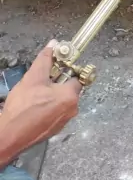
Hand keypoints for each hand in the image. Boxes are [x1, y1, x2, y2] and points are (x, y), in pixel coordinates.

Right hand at [0, 42, 80, 164]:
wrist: (9, 135)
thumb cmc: (23, 106)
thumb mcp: (33, 78)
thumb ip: (45, 60)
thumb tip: (53, 44)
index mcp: (71, 97)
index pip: (76, 77)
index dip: (65, 70)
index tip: (55, 68)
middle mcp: (72, 110)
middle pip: (68, 90)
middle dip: (56, 84)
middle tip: (40, 82)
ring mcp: (63, 122)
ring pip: (60, 101)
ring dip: (51, 96)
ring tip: (34, 95)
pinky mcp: (54, 130)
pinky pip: (54, 113)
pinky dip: (47, 108)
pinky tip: (33, 107)